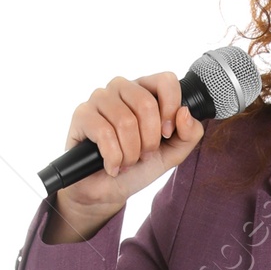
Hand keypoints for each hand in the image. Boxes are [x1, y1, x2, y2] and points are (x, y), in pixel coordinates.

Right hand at [48, 72, 204, 240]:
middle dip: (149, 139)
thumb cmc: (138, 165)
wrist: (109, 189)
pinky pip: (104, 133)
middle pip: (146, 103)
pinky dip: (114, 158)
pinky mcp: (82, 114)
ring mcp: (100, 99)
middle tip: (144, 154)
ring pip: (125, 121)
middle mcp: (122, 88)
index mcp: (146, 91)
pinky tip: (112, 166)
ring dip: (131, 153)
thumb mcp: (172, 154)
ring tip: (127, 161)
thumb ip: (189, 135)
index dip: (171, 108)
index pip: (166, 81)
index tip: (166, 134)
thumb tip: (184, 113)